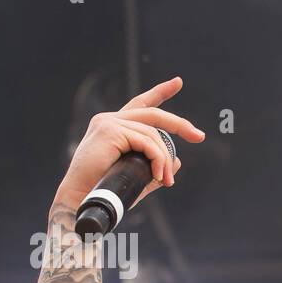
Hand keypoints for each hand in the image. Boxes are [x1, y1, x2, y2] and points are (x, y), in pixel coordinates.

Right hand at [52, 77, 205, 213]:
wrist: (82, 200)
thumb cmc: (107, 191)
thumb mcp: (138, 175)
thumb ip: (156, 166)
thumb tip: (177, 161)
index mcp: (114, 126)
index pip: (141, 105)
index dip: (160, 92)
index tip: (178, 82)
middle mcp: (110, 119)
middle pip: (153, 115)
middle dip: (179, 124)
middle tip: (199, 136)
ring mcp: (109, 122)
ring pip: (152, 135)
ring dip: (164, 159)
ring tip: (166, 180)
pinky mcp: (110, 131)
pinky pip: (146, 142)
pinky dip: (157, 159)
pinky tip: (158, 176)